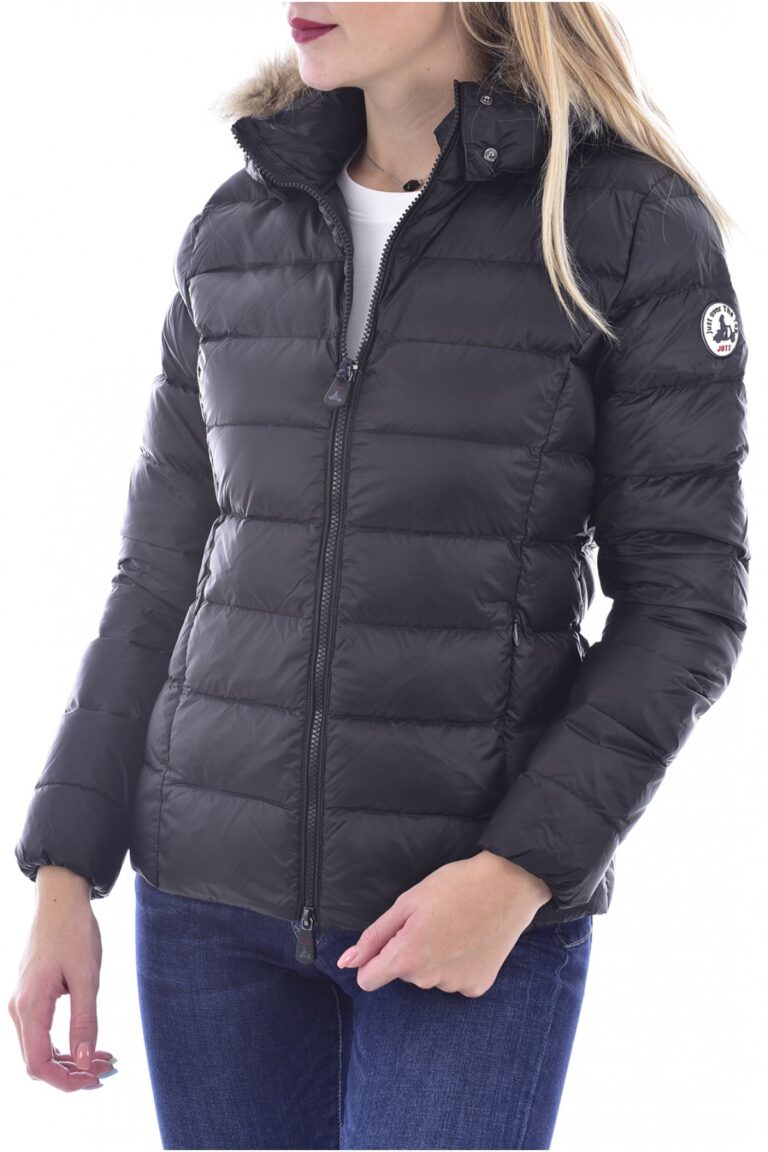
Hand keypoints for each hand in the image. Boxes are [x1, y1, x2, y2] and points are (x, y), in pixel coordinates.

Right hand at [8, 866, 116, 1090]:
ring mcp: (22, 1003)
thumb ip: (85, 1021)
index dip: (65, 1081)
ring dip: (70, 1060)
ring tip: (105, 1058)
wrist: (60, 899)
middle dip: (71, 1073)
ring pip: (40, 1050)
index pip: (38, 1064)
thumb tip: (86, 1063)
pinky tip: (89, 1043)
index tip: (96, 1080)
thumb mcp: (87, 977)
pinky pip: (42, 1033)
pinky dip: (64, 1044)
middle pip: (37, 1062)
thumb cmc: (74, 931)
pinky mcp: (30, 997)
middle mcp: (19, 1009)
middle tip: (107, 1069)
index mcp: (30, 1006)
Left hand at [336, 850, 551, 996]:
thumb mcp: (407, 903)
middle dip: (409, 951)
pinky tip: (470, 941)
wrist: (507, 886)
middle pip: (403, 974)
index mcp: (406, 958)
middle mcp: (428, 980)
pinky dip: (458, 965)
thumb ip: (374, 936)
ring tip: (454, 927)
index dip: (373, 960)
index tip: (389, 941)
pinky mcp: (477, 987)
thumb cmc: (454, 886)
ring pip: (429, 977)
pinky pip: (455, 981)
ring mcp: (455, 986)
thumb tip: (346, 962)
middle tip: (431, 921)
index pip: (369, 980)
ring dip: (435, 958)